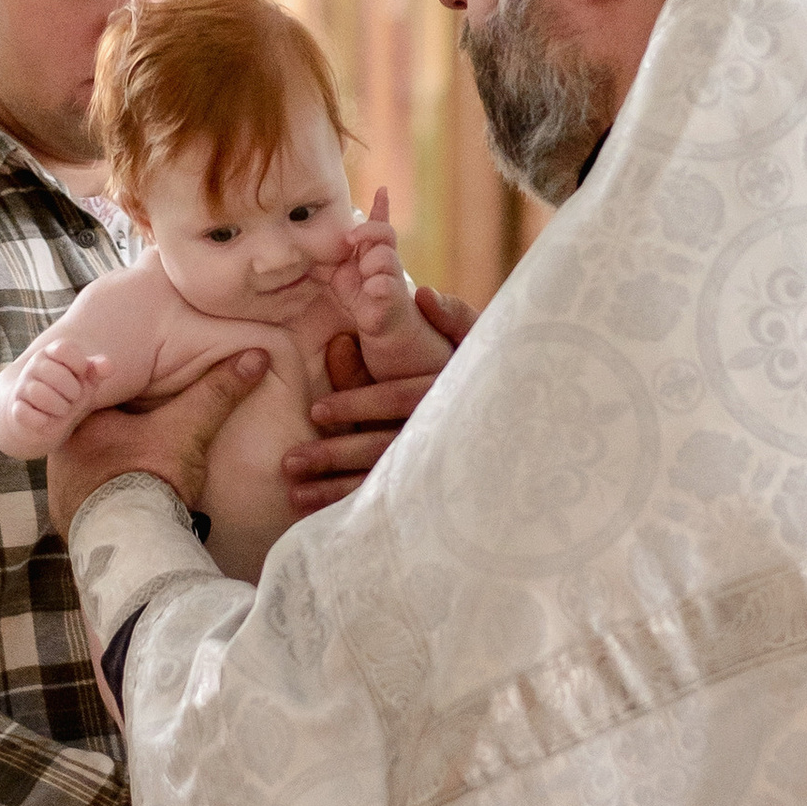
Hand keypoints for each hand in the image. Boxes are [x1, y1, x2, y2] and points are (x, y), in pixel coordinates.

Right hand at [9, 341, 108, 436]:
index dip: (79, 364)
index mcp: (52, 353)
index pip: (64, 348)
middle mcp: (34, 366)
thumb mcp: (87, 382)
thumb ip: (98, 370)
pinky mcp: (16, 409)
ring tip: (62, 411)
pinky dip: (42, 421)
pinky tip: (47, 421)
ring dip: (59, 408)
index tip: (82, 376)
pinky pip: (26, 414)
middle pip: (56, 374)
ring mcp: (22, 387)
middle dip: (73, 392)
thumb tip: (107, 366)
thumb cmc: (69, 395)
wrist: (43, 420)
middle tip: (73, 399)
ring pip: (40, 394)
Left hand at [43, 352, 268, 535]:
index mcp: (77, 423)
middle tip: (150, 430)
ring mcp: (63, 493)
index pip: (99, 394)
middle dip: (122, 430)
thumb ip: (215, 393)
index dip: (129, 393)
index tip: (150, 397)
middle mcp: (60, 457)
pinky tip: (135, 496)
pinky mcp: (74, 522)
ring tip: (146, 464)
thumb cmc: (148, 480)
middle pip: (97, 430)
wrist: (132, 547)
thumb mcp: (187, 430)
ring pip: (93, 464)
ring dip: (117, 463)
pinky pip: (93, 497)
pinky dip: (113, 493)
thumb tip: (254, 357)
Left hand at [280, 289, 475, 516]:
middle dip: (335, 455)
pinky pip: (384, 502)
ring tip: (293, 490)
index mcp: (450, 394)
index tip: (318, 411)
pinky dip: (346, 507)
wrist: (515, 431)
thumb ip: (453, 318)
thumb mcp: (475, 343)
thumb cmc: (483, 375)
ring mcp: (435, 468)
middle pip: (384, 447)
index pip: (400, 400)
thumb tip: (422, 293)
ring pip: (381, 480)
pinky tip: (313, 512)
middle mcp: (442, 435)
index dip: (359, 404)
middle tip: (290, 460)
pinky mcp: (426, 493)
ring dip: (334, 489)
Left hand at [339, 189, 403, 338]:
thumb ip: (327, 260)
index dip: (381, 206)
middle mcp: (386, 259)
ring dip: (370, 265)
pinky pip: (385, 284)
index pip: (379, 224)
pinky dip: (375, 286)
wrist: (381, 324)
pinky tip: (370, 291)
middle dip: (368, 230)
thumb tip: (298, 248)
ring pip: (385, 257)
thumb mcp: (339, 274)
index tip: (381, 189)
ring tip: (364, 280)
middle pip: (386, 231)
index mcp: (372, 250)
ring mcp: (392, 276)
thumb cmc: (361, 296)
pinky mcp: (394, 296)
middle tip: (350, 240)